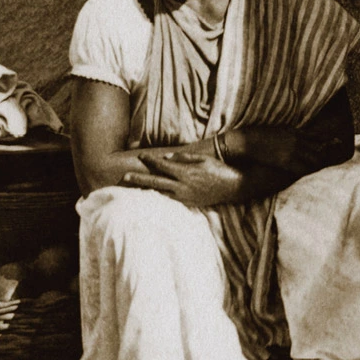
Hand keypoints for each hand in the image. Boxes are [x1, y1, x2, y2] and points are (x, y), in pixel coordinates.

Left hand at [121, 149, 244, 208]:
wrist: (233, 187)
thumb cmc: (219, 170)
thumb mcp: (202, 159)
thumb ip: (184, 157)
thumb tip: (167, 156)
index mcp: (185, 172)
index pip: (163, 165)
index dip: (151, 161)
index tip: (141, 157)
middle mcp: (182, 186)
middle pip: (156, 182)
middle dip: (140, 179)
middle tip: (125, 177)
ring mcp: (185, 196)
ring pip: (160, 193)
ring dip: (146, 191)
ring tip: (132, 190)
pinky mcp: (188, 203)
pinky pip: (169, 200)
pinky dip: (158, 198)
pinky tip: (150, 196)